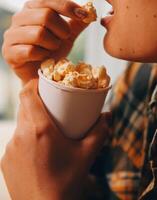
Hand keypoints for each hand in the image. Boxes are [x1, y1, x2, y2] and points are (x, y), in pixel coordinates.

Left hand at [0, 79, 110, 199]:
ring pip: (20, 124)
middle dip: (36, 102)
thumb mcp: (87, 155)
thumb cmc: (67, 182)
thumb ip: (99, 132)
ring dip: (32, 121)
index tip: (42, 82)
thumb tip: (107, 116)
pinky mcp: (6, 160)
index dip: (33, 83)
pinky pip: (16, 140)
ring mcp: (11, 148)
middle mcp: (21, 135)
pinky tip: (38, 149)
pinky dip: (26, 137)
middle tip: (51, 106)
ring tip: (47, 129)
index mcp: (40, 129)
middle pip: (24, 107)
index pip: (27, 94)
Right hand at [2, 0, 88, 83]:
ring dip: (53, 44)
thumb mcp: (65, 36)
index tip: (84, 15)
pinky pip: (31, 51)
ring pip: (39, 33)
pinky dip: (43, 55)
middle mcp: (19, 18)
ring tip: (53, 48)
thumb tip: (90, 12)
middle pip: (46, 15)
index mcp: (31, 9)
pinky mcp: (10, 52)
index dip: (67, 6)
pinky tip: (44, 58)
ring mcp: (11, 36)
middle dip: (62, 30)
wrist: (39, 73)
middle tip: (64, 38)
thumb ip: (75, 24)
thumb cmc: (51, 52)